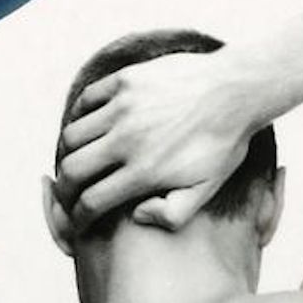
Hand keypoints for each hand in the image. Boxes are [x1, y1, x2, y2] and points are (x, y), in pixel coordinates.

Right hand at [57, 54, 263, 230]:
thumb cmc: (224, 143)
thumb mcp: (207, 189)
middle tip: (69, 195)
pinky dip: (80, 117)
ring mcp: (123, 107)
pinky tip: (89, 126)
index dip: (78, 218)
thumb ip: (173, 213)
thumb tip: (137, 215)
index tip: (79, 221)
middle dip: (64, 191)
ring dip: (70, 154)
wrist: (238, 90)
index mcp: (144, 171)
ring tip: (79, 161)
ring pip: (72, 136)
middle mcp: (127, 140)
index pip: (91, 202)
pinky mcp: (126, 81)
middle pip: (72, 171)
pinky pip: (86, 100)